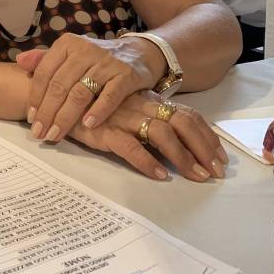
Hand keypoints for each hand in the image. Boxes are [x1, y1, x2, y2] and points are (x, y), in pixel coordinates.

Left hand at [16, 33, 160, 142]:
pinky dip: (98, 111)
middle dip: (48, 112)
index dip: (36, 97)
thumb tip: (20, 61)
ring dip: (66, 116)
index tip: (31, 119)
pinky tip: (88, 125)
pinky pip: (110, 95)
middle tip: (40, 133)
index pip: (45, 72)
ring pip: (81, 92)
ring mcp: (106, 62)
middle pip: (60, 85)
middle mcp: (85, 50)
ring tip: (56, 134)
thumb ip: (46, 59)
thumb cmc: (96, 59)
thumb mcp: (70, 54)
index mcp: (67, 44)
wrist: (138, 53)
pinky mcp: (127, 74)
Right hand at [67, 91, 228, 181]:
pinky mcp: (104, 130)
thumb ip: (146, 119)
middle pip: (182, 122)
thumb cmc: (91, 106)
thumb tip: (176, 140)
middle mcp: (140, 106)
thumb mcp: (124, 110)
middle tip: (217, 172)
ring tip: (196, 176)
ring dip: (183, 156)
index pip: (186, 114)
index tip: (220, 156)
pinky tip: (159, 175)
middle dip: (204, 147)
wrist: (54, 96)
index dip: (206, 135)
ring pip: (161, 133)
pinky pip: (130, 146)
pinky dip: (147, 161)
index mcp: (148, 100)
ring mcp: (123, 117)